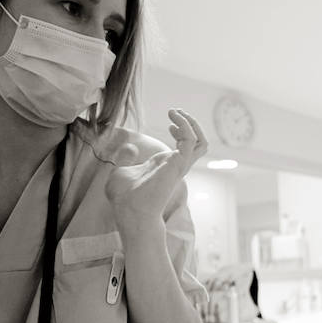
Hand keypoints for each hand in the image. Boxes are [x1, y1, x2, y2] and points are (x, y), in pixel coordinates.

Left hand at [105, 109, 206, 225]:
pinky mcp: (178, 164)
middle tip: (177, 112)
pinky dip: (185, 126)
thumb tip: (129, 147)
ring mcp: (179, 165)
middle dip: (191, 125)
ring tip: (177, 112)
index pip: (185, 148)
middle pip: (198, 144)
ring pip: (200, 142)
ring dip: (192, 124)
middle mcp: (175, 165)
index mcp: (165, 166)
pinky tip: (173, 119)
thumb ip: (126, 159)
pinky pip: (190, 141)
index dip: (180, 133)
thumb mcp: (121, 171)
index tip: (170, 125)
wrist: (129, 211)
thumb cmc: (124, 198)